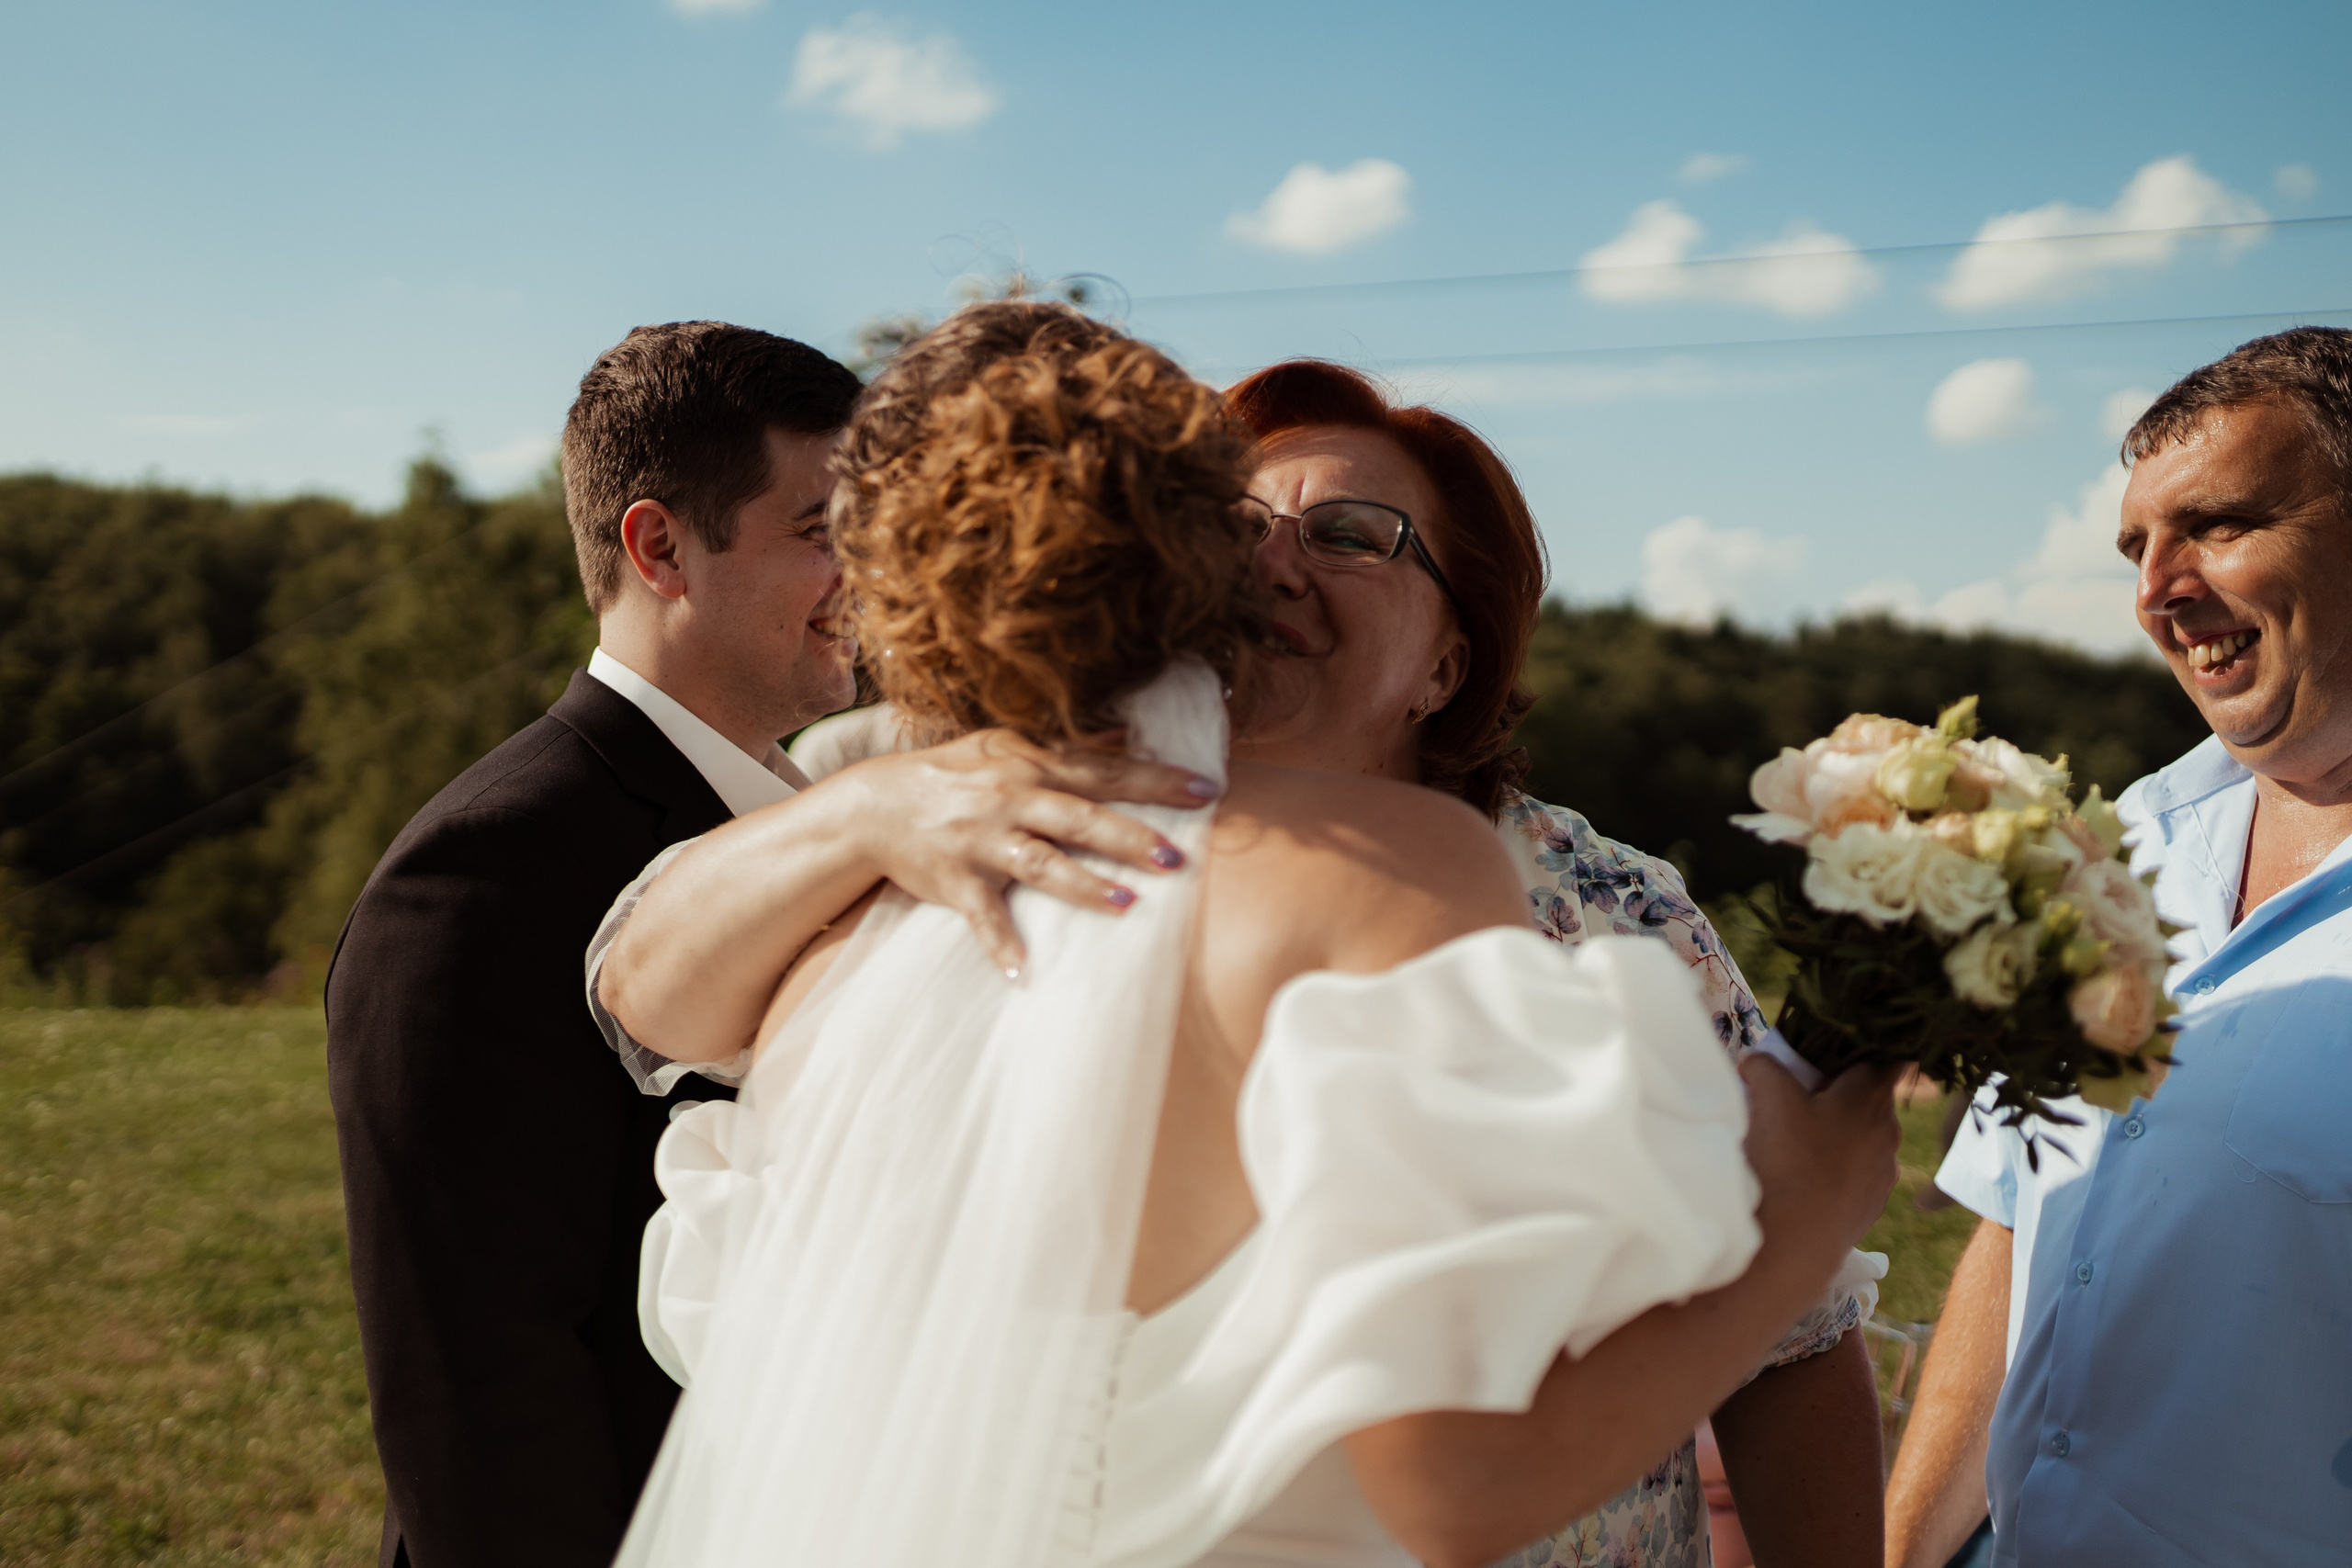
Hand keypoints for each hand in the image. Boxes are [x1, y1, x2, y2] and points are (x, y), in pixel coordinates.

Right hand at [831, 729, 1220, 973]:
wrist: (875, 805)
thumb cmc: (952, 774)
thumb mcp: (1006, 745)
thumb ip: (1068, 745)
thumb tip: (1127, 731)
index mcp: (1032, 765)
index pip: (1105, 772)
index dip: (1157, 780)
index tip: (1208, 790)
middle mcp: (1011, 798)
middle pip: (1081, 818)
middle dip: (1130, 837)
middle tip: (1177, 858)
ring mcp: (983, 841)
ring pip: (1040, 863)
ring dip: (1083, 886)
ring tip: (1126, 905)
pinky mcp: (956, 881)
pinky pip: (982, 916)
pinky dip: (1000, 945)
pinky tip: (1022, 972)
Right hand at [1740, 1056, 1902, 1269]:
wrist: (1792, 1243)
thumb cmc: (1784, 1158)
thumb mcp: (1768, 1096)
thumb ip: (1764, 1066)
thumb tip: (1756, 1061)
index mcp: (1870, 1098)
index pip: (1890, 1056)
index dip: (1868, 1046)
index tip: (1841, 1047)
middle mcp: (1888, 1134)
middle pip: (1871, 1097)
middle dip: (1841, 1091)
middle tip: (1802, 1091)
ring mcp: (1883, 1174)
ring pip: (1864, 1138)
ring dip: (1840, 1132)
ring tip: (1799, 1139)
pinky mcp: (1871, 1206)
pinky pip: (1857, 1172)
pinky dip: (1837, 1167)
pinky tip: (1805, 1175)